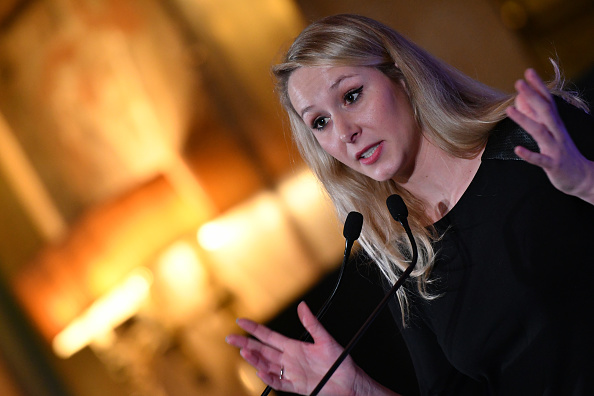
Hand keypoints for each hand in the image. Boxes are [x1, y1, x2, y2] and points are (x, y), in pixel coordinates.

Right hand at [226, 302, 364, 394]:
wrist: (349, 381)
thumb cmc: (340, 360)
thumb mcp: (325, 339)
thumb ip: (312, 324)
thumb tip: (302, 306)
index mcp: (294, 346)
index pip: (269, 336)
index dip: (255, 329)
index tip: (241, 321)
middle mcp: (289, 359)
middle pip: (263, 350)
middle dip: (246, 343)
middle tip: (230, 338)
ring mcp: (291, 373)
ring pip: (267, 365)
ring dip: (255, 359)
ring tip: (244, 352)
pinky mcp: (297, 387)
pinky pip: (279, 383)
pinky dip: (269, 378)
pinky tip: (261, 372)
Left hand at [506, 68, 593, 203]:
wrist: (585, 179)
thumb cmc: (564, 154)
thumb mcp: (553, 134)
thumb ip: (540, 119)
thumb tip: (524, 103)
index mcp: (556, 126)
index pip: (548, 101)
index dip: (538, 87)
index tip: (528, 72)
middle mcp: (557, 133)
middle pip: (544, 111)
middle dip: (532, 96)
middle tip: (518, 82)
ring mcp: (556, 148)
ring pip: (540, 132)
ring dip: (524, 120)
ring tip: (509, 110)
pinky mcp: (553, 165)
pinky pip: (540, 160)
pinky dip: (529, 154)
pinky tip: (517, 149)